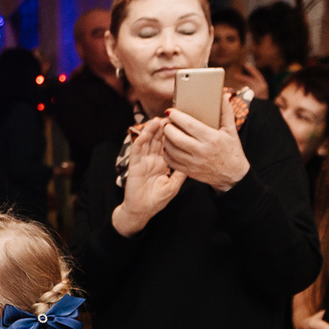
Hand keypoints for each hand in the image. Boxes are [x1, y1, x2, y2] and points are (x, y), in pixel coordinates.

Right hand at [113, 121, 185, 236]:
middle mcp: (152, 159)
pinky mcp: (134, 165)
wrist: (141, 211)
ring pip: (147, 141)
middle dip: (163, 128)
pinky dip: (140, 140)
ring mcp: (142, 161)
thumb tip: (193, 160)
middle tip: (170, 116)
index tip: (180, 124)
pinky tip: (145, 132)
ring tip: (158, 120)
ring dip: (152, 130)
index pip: (168, 144)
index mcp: (162, 162)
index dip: (173, 134)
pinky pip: (137, 150)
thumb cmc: (157, 200)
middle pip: (158, 139)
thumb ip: (181, 172)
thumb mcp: (174, 185)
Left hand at [160, 91, 251, 191]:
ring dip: (165, 139)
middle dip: (167, 127)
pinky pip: (172, 162)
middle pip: (176, 137)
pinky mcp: (190, 171)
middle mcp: (202, 151)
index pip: (189, 125)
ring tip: (166, 132)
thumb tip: (223, 96)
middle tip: (166, 122)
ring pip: (172, 149)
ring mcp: (194, 162)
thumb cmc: (232, 151)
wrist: (233, 175)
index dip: (177, 117)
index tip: (170, 111)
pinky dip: (167, 153)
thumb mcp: (231, 131)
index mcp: (212, 138)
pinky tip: (168, 146)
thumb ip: (226, 112)